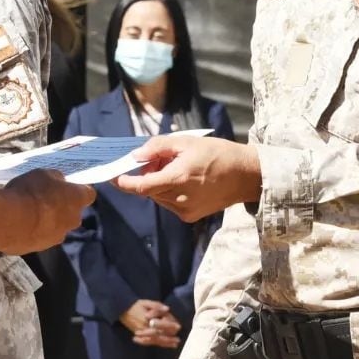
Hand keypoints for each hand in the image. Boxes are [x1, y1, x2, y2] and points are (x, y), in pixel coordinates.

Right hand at [3, 170, 95, 252]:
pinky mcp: (41, 247)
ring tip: (27, 212)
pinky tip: (19, 224)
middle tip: (44, 198)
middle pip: (72, 212)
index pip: (88, 193)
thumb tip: (59, 182)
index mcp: (78, 199)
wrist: (11, 221)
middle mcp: (73, 220)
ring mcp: (58, 236)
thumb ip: (55, 178)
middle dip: (61, 206)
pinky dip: (33, 231)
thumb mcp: (43, 174)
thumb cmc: (31, 192)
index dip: (77, 189)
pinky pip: (40, 236)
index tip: (67, 185)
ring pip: (56, 226)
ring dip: (47, 220)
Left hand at [114, 136, 259, 221]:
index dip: (123, 182)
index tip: (114, 176)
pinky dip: (169, 192)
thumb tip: (136, 155)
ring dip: (158, 183)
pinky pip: (169, 203)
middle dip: (147, 175)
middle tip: (159, 158)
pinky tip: (184, 180)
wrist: (245, 176)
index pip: (140, 186)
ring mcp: (185, 210)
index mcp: (177, 179)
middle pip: (149, 190)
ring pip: (158, 197)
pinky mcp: (190, 216)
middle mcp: (179, 199)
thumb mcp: (186, 142)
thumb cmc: (217, 154)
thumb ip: (157, 147)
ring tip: (176, 167)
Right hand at [121, 300, 182, 347]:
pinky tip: (164, 345)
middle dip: (169, 338)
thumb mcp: (146, 302)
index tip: (178, 326)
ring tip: (174, 345)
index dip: (170, 326)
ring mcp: (141, 333)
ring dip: (165, 343)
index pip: (161, 324)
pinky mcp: (139, 335)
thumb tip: (167, 309)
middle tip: (178, 340)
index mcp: (147, 319)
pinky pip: (148, 342)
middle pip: (158, 335)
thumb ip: (157, 305)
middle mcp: (144, 327)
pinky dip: (157, 344)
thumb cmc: (135, 305)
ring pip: (154, 341)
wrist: (122, 310)